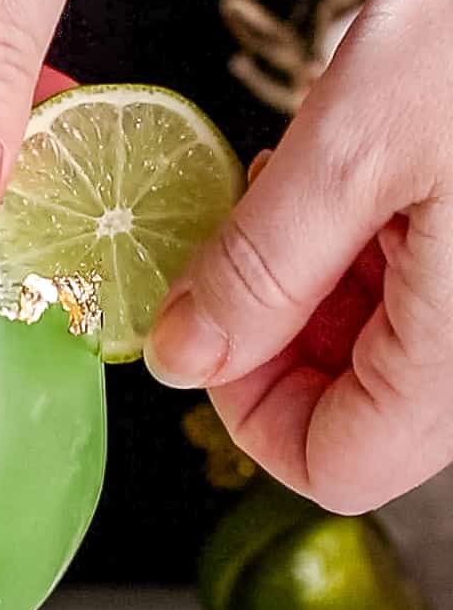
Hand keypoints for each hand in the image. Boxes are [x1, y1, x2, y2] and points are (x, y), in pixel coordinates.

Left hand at [146, 0, 452, 508]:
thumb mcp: (353, 145)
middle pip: (357, 408)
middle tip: (253, 219)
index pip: (330, 464)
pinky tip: (358, 160)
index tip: (202, 314)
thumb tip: (184, 357)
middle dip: (278, 323)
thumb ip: (261, 268)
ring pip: (385, 347)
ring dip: (319, 276)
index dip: (242, 403)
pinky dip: (369, 239)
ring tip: (312, 171)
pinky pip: (425, 287)